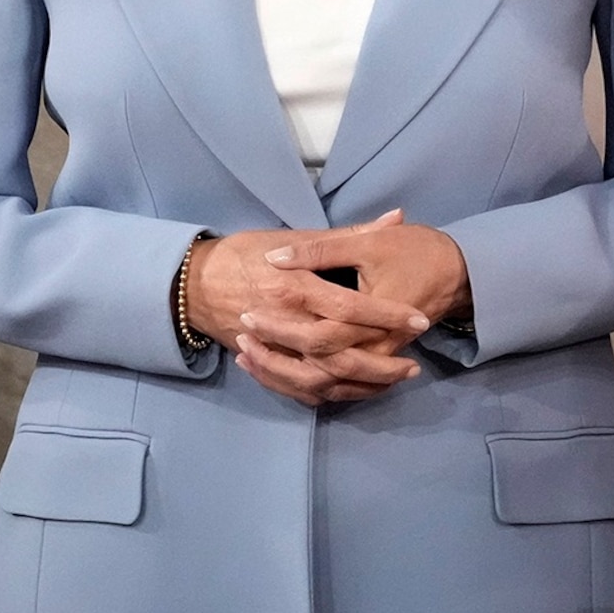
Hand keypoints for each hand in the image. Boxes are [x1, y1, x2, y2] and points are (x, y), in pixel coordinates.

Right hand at [182, 211, 451, 406]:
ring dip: (360, 386)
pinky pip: (298, 390)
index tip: (419, 322)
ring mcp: (272, 347)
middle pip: (339, 354)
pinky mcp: (265, 362)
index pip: (350, 307)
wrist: (194, 282)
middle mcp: (285, 322)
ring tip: (391, 382)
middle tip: (412, 367)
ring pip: (321, 379)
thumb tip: (396, 218)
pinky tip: (355, 390)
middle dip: (381, 365)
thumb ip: (349, 234)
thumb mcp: (297, 236)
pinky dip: (329, 393)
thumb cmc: (247, 252)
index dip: (387, 316)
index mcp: (296, 286)